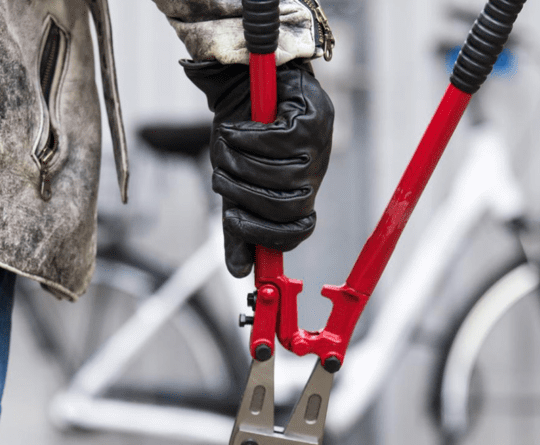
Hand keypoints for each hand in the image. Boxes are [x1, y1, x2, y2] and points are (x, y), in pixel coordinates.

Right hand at [183, 59, 333, 277]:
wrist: (244, 77)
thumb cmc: (241, 131)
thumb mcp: (235, 181)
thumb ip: (237, 224)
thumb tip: (239, 272)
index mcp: (299, 191)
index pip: (298, 230)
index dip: (268, 236)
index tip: (236, 222)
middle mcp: (314, 172)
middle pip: (286, 207)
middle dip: (245, 195)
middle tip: (220, 176)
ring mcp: (319, 146)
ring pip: (280, 176)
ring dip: (242, 163)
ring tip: (225, 145)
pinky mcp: (314, 118)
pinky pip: (278, 143)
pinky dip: (248, 137)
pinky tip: (236, 127)